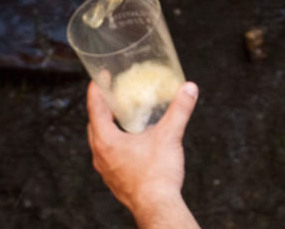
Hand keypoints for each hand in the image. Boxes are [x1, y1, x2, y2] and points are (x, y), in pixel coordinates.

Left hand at [87, 80, 198, 216]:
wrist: (157, 207)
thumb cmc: (158, 174)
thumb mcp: (170, 136)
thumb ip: (179, 110)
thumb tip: (190, 88)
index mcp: (106, 141)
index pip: (94, 108)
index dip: (97, 90)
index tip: (100, 77)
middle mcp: (100, 155)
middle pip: (95, 124)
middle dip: (102, 107)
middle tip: (113, 94)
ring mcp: (105, 169)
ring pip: (101, 141)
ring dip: (108, 126)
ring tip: (123, 117)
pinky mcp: (114, 179)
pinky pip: (109, 154)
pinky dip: (115, 142)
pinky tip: (132, 142)